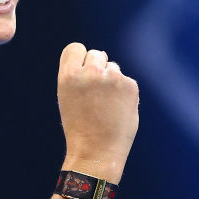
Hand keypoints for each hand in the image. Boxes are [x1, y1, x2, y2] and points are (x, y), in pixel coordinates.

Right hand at [57, 43, 139, 178]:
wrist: (97, 151)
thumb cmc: (80, 126)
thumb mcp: (68, 97)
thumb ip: (79, 75)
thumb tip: (98, 59)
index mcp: (69, 75)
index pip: (75, 48)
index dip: (80, 58)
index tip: (82, 69)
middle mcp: (90, 72)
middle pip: (96, 54)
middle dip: (97, 68)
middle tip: (96, 92)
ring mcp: (112, 78)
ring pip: (113, 67)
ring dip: (111, 80)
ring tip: (106, 105)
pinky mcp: (130, 85)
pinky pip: (126, 81)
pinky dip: (124, 92)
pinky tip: (118, 109)